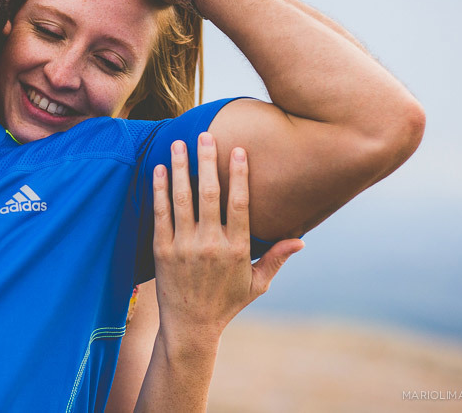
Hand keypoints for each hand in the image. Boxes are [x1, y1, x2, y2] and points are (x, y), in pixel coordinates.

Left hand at [151, 134, 302, 351]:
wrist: (191, 327)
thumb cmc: (227, 303)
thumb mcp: (257, 283)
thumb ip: (276, 258)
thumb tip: (301, 240)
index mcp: (236, 249)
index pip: (239, 203)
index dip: (239, 175)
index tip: (239, 150)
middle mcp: (210, 244)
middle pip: (209, 194)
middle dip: (207, 161)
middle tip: (206, 134)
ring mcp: (184, 246)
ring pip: (181, 199)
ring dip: (181, 168)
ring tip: (180, 143)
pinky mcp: (162, 250)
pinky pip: (160, 214)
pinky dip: (159, 190)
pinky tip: (160, 169)